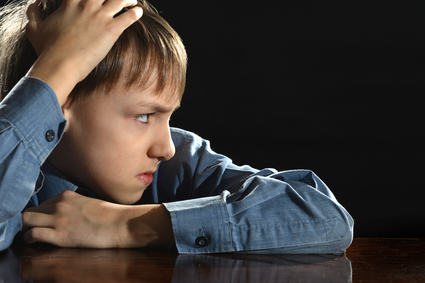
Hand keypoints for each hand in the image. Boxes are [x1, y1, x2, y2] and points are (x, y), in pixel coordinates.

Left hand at [22, 190, 173, 247]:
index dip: (42, 213)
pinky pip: (33, 235)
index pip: (43, 203)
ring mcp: (59, 220)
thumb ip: (74, 204)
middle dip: (30, 220)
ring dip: (26, 228)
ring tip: (31, 234)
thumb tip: (69, 212)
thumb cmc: (109, 215)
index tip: (44, 220)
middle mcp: (59, 205)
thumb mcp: (88, 202)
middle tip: (34, 228)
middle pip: (31, 210)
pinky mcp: (60, 235)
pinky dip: (29, 238)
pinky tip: (33, 241)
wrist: (119, 224)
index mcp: (66, 196)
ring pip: (26, 220)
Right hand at [25, 0, 142, 103]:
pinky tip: (139, 13)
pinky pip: (128, 17)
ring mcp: (100, 16)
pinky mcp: (111, 30)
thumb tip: (34, 3)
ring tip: (133, 1)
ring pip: (119, 0)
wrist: (60, 64)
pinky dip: (135, 14)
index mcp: (70, 3)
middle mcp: (86, 5)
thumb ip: (33, 12)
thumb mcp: (34, 28)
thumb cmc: (47, 49)